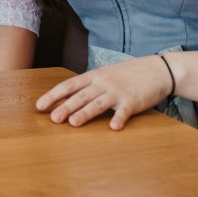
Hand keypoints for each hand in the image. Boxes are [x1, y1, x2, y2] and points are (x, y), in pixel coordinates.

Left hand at [35, 55, 172, 130]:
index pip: (69, 85)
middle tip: (53, 119)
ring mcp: (118, 91)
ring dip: (85, 113)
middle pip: (80, 96)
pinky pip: (125, 111)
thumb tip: (67, 97)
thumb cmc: (128, 74)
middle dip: (65, 107)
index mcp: (94, 76)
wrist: (157, 69)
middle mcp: (103, 83)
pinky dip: (119, 119)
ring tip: (73, 123)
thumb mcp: (105, 75)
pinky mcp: (134, 101)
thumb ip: (89, 85)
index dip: (53, 95)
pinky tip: (113, 127)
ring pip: (98, 103)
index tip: (39, 106)